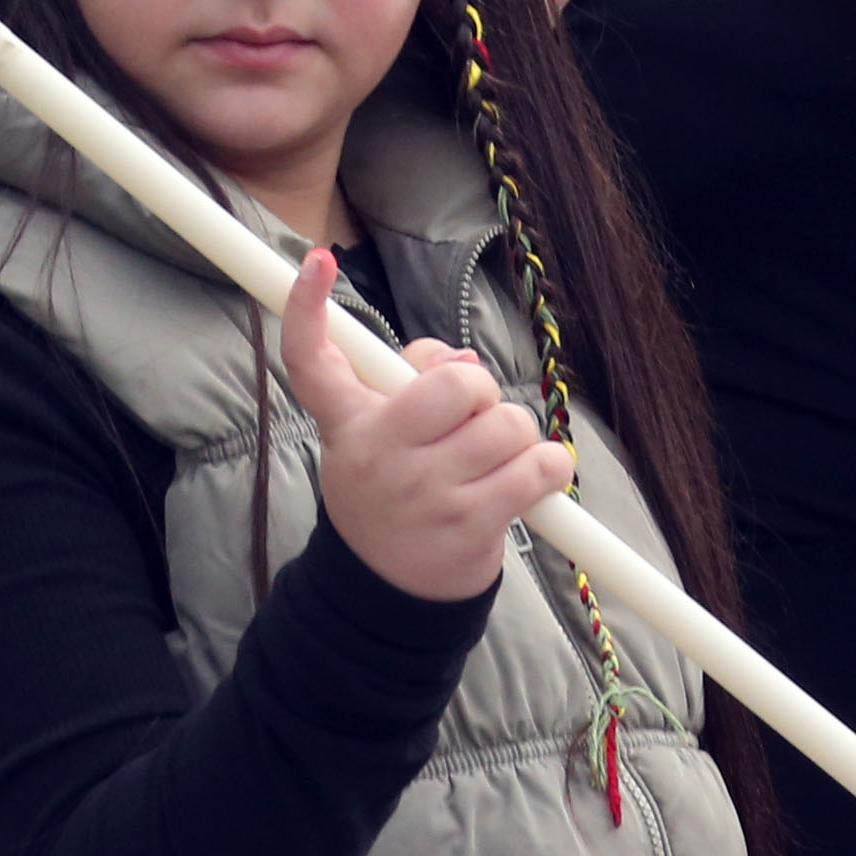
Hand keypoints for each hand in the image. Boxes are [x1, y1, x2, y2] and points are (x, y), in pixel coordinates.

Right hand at [280, 267, 572, 600]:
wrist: (387, 594)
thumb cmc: (394, 494)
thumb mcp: (380, 437)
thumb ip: (413, 381)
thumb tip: (466, 361)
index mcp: (348, 425)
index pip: (310, 360)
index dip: (307, 306)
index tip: (316, 260)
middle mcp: (378, 455)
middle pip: (455, 383)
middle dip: (480, 394)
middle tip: (470, 422)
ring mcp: (422, 493)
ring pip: (506, 425)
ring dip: (514, 438)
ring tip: (493, 464)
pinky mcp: (468, 525)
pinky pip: (538, 468)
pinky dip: (548, 469)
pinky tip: (529, 483)